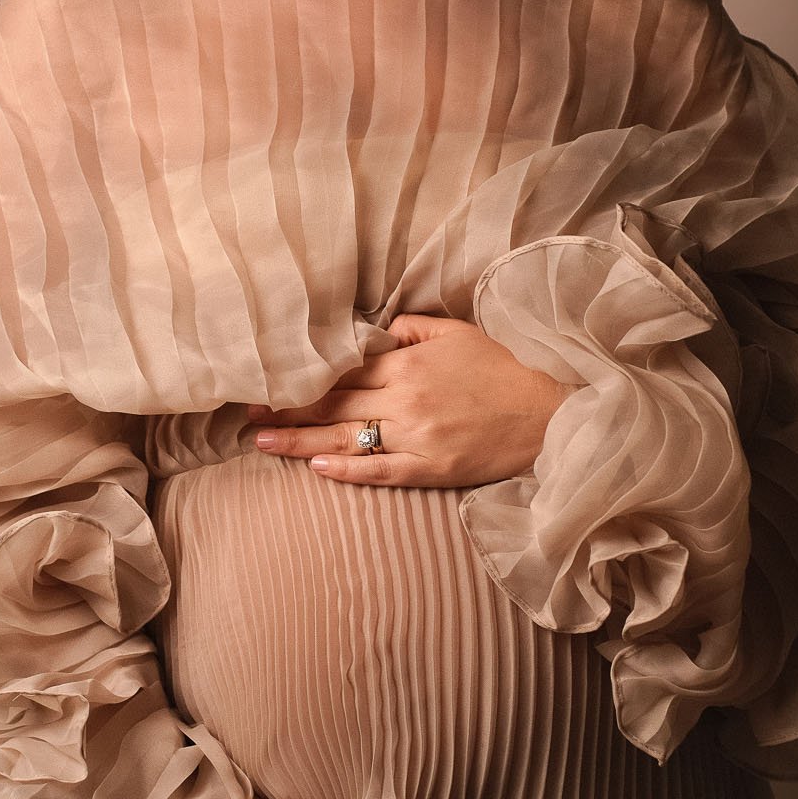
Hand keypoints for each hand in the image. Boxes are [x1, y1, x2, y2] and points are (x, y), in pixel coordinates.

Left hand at [241, 314, 573, 489]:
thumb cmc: (505, 368)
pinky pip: (379, 470)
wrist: (550, 411)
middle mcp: (406, 398)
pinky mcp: (431, 469)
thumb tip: (372, 331)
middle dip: (287, 407)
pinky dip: (345, 470)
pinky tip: (315, 468)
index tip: (267, 378)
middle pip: (334, 403)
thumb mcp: (457, 332)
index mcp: (409, 361)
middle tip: (247, 412)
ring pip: (345, 438)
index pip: (342, 369)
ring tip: (262, 441)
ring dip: (299, 441)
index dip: (301, 375)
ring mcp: (417, 436)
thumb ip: (410, 328)